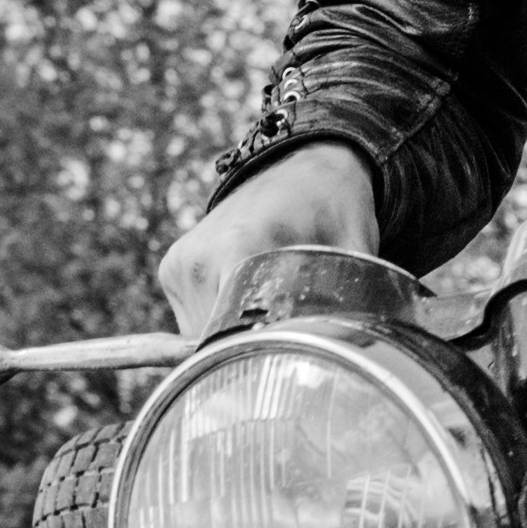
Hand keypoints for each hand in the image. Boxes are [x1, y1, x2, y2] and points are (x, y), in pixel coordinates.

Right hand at [159, 141, 380, 341]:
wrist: (302, 170)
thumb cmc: (333, 212)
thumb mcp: (354, 253)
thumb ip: (350, 301)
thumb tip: (347, 353)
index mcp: (239, 249)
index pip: (236, 338)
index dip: (264, 356)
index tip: (291, 353)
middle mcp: (199, 257)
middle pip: (215, 345)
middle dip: (248, 351)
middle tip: (288, 332)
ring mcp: (181, 262)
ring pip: (198, 338)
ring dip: (230, 338)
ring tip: (267, 309)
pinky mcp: (172, 267)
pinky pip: (191, 319)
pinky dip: (217, 322)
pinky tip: (246, 298)